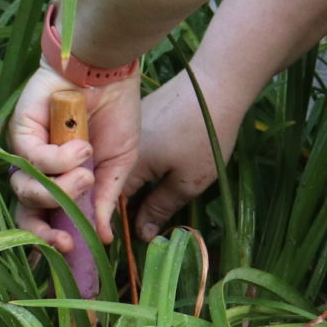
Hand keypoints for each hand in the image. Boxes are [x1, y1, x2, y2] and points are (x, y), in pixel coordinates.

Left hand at [7, 64, 139, 248]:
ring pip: (26, 190)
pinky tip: (81, 148)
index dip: (50, 240)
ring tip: (86, 175)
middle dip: (41, 233)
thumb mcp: (117, 165)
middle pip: (25, 212)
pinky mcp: (20, 130)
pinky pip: (31, 159)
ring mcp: (27, 151)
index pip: (45, 219)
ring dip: (59, 190)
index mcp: (61, 182)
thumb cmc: (114, 115)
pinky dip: (58, 160)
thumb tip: (103, 239)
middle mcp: (39, 171)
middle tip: (66, 240)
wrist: (109, 73)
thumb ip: (105, 200)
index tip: (71, 252)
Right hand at [115, 68, 252, 240]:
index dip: (118, 223)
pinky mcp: (142, 117)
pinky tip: (163, 168)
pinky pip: (134, 149)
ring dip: (137, 184)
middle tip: (150, 224)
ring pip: (125, 166)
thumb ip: (160, 208)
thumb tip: (142, 235)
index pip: (110, 202)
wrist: (215, 86)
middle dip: (129, 206)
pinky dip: (143, 163)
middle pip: (115, 183)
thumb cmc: (203, 138)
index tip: (131, 240)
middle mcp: (120, 145)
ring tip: (158, 199)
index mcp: (127, 164)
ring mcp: (131, 129)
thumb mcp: (187, 182)